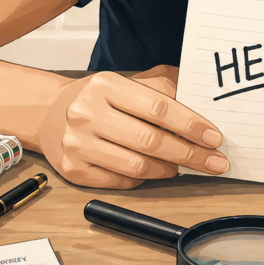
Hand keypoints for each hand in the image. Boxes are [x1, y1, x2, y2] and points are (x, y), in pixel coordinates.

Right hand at [38, 66, 226, 188]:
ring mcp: (77, 144)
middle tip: (214, 162)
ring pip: (136, 166)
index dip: (191, 125)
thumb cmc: (99, 98)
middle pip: (150, 141)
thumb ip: (163, 89)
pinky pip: (120, 182)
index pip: (158, 107)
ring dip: (168, 169)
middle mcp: (87, 113)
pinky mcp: (73, 170)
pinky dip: (143, 180)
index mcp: (106, 85)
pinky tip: (154, 172)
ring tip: (183, 166)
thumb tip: (203, 106)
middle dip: (189, 154)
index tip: (214, 137)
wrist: (50, 112)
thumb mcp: (127, 82)